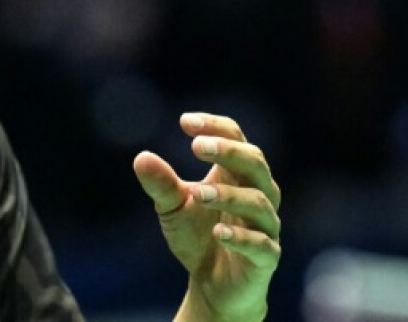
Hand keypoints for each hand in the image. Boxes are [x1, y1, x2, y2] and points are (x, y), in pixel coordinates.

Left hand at [133, 113, 280, 321]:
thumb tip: (141, 157)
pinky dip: (240, 237)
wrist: (213, 286)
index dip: (216, 127)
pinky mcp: (266, 257)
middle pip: (255, 162)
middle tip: (197, 147)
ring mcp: (265, 226)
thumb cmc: (198, 236)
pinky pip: (262, 244)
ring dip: (227, 194)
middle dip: (228, 152)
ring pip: (257, 201)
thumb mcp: (173, 208)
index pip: (236, 138)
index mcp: (237, 174)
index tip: (185, 122)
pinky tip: (217, 233)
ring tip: (198, 193)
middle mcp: (258, 194)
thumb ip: (162, 184)